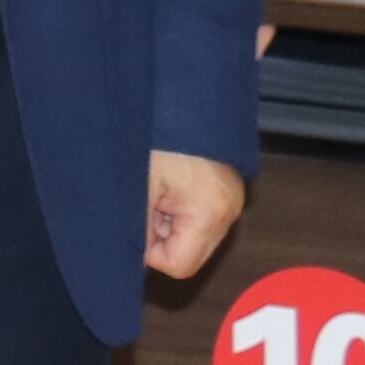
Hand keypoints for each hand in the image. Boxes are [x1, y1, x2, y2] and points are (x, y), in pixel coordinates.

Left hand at [145, 149, 245, 281]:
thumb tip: (132, 258)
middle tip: (147, 204)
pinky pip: (200, 218)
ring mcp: (232, 201)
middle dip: (161, 238)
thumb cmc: (160, 136)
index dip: (150, 252)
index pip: (178, 265)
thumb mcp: (140, 186)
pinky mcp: (227, 191)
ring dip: (169, 223)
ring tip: (158, 190)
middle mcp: (229, 212)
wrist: (181, 99)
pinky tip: (167, 185)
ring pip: (194, 237)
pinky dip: (179, 209)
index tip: (137, 224)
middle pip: (190, 255)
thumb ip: (137, 229)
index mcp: (210, 213)